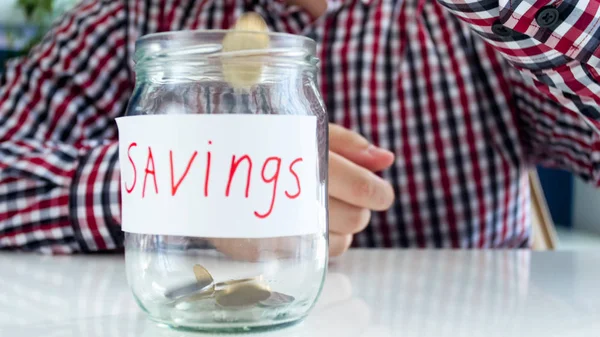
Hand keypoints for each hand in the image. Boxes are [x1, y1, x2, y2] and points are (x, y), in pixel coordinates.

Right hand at [210, 124, 394, 260]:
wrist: (203, 165)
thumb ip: (348, 144)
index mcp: (305, 163)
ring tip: (325, 207)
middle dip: (361, 207)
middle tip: (346, 194)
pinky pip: (322, 255)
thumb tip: (387, 160)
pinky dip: (326, 240)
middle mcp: (293, 200)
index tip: (380, 191)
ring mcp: (278, 230)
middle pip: (357, 219)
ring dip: (345, 226)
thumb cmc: (260, 140)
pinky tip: (311, 222)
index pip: (361, 189)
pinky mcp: (267, 250)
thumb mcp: (303, 129)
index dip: (379, 192)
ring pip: (343, 242)